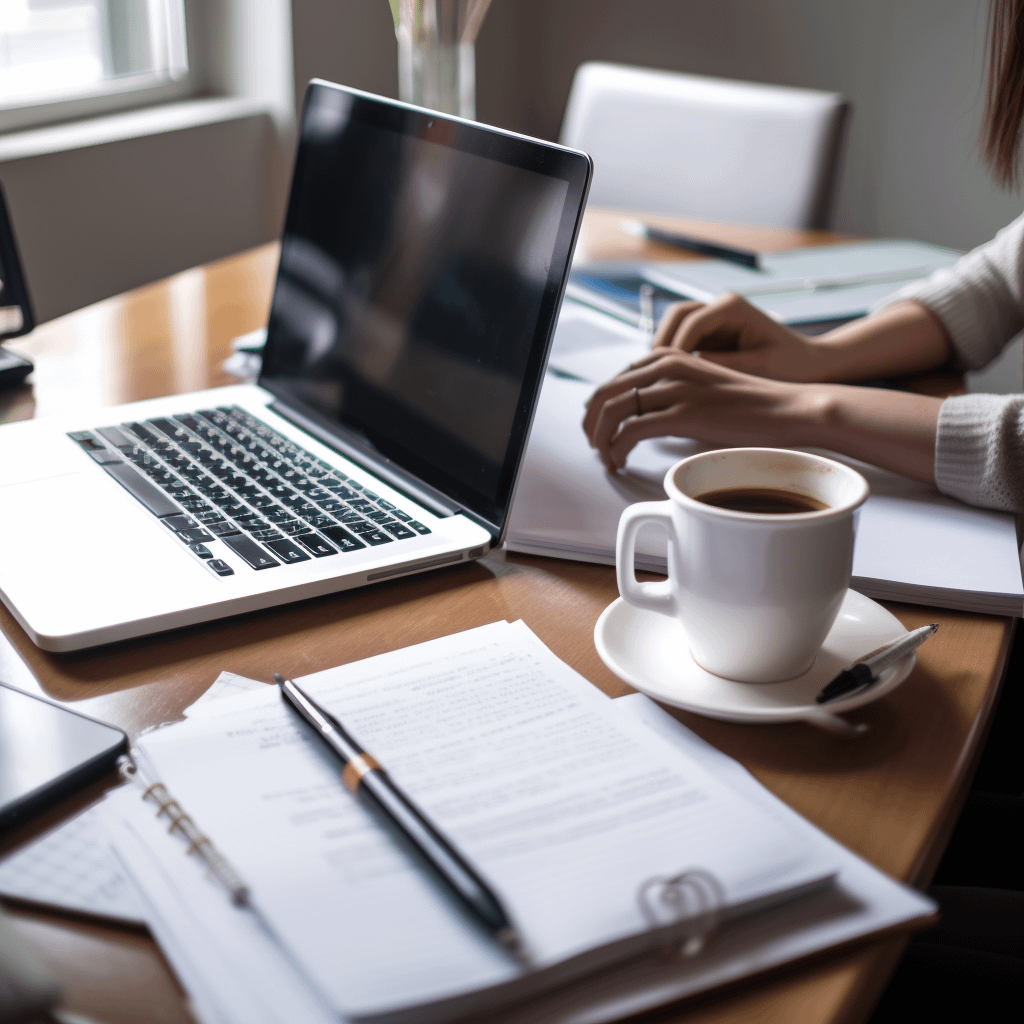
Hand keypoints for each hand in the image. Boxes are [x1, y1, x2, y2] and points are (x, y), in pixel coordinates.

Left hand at [583, 349, 808, 471]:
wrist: (790, 409)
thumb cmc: (750, 406)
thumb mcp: (703, 387)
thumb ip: (672, 393)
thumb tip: (644, 416)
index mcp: (670, 355)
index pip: (616, 378)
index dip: (600, 407)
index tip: (601, 430)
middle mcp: (668, 365)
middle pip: (605, 392)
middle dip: (591, 424)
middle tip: (595, 447)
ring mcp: (676, 387)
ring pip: (612, 411)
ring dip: (600, 439)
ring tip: (606, 458)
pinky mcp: (684, 413)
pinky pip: (631, 430)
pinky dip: (617, 449)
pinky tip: (620, 461)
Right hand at [653, 294, 827, 381]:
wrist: (810, 366)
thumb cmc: (793, 367)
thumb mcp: (757, 369)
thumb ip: (719, 367)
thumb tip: (684, 372)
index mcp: (733, 308)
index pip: (691, 323)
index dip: (674, 350)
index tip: (664, 376)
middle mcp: (720, 306)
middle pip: (675, 317)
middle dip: (661, 346)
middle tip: (651, 376)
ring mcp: (714, 318)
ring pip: (673, 327)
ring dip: (662, 351)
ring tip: (656, 379)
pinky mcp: (711, 334)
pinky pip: (682, 341)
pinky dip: (672, 358)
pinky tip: (668, 381)